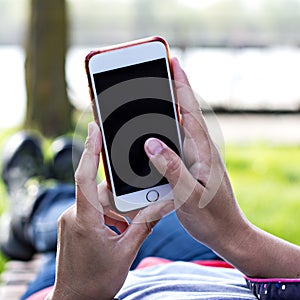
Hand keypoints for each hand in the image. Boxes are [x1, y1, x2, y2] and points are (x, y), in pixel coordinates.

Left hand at [50, 122, 173, 299]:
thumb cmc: (97, 281)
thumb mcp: (126, 252)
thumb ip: (144, 224)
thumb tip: (163, 205)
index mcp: (85, 220)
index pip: (84, 177)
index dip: (90, 150)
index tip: (94, 129)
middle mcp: (74, 215)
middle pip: (102, 193)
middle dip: (121, 199)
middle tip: (136, 212)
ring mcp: (71, 220)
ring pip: (99, 203)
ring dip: (116, 211)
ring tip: (126, 230)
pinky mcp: (73, 226)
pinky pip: (93, 211)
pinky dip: (108, 216)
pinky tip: (118, 231)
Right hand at [144, 57, 247, 248]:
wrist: (227, 232)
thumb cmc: (211, 217)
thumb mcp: (189, 196)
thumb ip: (171, 169)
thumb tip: (151, 144)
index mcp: (202, 151)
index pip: (190, 111)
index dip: (181, 85)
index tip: (173, 63)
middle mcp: (201, 148)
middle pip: (186, 111)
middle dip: (174, 88)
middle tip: (161, 69)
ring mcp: (197, 155)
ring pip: (182, 123)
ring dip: (171, 105)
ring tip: (158, 90)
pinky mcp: (193, 163)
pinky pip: (179, 138)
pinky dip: (169, 125)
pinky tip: (161, 125)